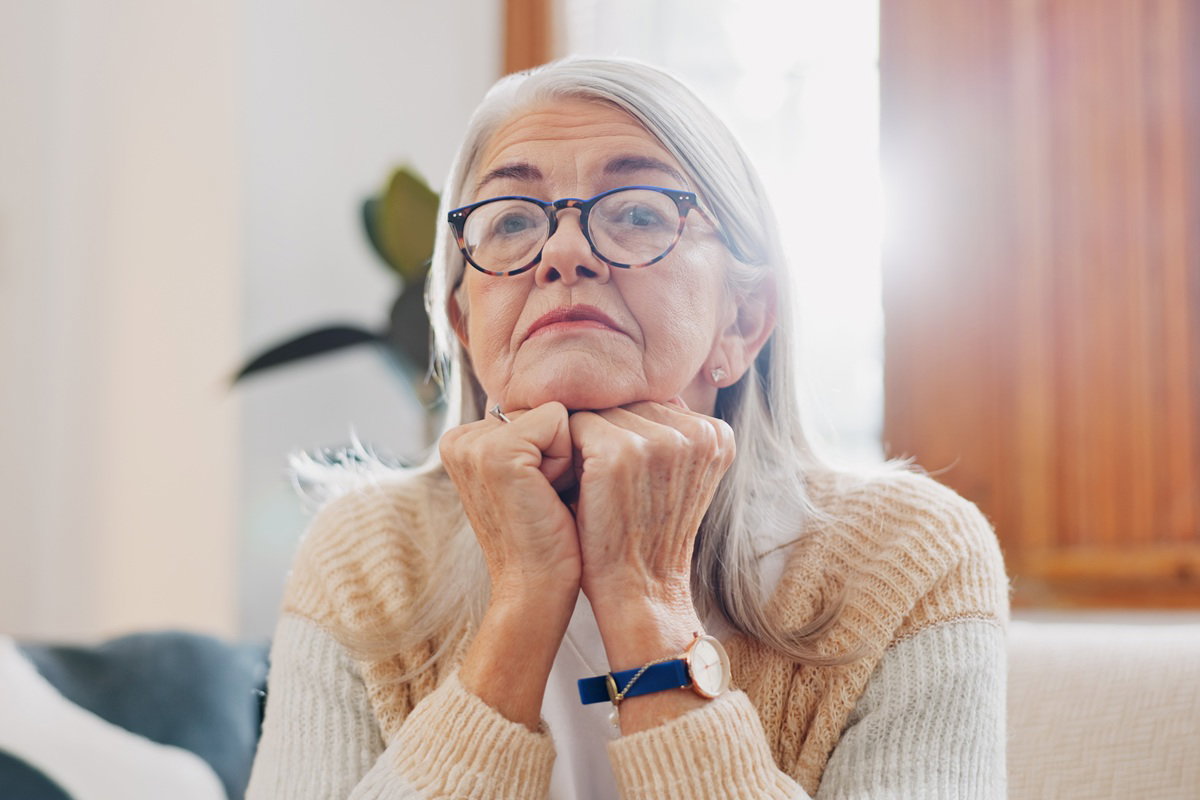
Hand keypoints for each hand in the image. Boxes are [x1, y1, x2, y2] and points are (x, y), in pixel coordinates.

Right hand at [439, 401, 580, 602]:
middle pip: (542, 409)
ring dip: (564, 457)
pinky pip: (559, 420)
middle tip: (542, 498)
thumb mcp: (531, 475)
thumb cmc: (545, 536)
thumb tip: (563, 403)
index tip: (537, 492)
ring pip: (553, 414)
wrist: (537, 587)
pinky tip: (548, 496)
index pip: (533, 410)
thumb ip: (531, 435)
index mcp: (463, 441)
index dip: (551, 450)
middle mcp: (459, 438)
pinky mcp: (495, 452)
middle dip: (557, 451)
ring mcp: (472, 445)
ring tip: (545, 498)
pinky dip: (566, 460)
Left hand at [568, 401, 734, 620]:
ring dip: (586, 442)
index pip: (652, 402)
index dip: (630, 435)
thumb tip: (641, 388)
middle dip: (608, 434)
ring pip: (600, 412)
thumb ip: (672, 430)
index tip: (632, 477)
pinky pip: (575, 426)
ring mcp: (660, 441)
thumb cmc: (649, 531)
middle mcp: (696, 432)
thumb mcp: (680, 476)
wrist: (639, 590)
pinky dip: (566, 453)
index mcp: (717, 433)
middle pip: (627, 403)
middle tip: (609, 483)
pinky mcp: (620, 452)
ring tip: (596, 485)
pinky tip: (580, 486)